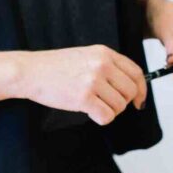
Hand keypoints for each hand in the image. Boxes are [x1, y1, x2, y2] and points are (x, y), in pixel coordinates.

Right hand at [16, 45, 145, 125]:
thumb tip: (129, 87)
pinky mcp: (84, 98)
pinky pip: (106, 116)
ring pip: (119, 106)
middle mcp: (102, 65)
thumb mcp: (86, 56)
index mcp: (104, 53)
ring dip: (109, 111)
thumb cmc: (55, 67)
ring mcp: (93, 81)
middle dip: (122, 103)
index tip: (138, 100)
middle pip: (130, 91)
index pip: (136, 72)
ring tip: (93, 105)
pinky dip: (101, 119)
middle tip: (108, 105)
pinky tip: (89, 112)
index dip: (141, 89)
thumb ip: (107, 66)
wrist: (30, 71)